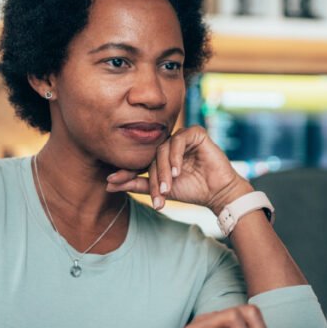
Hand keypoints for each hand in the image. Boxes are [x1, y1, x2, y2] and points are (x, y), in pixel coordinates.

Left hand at [106, 125, 250, 213]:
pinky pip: (179, 140)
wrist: (218, 193)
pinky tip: (178, 171)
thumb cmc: (192, 190)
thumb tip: (108, 184)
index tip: (111, 181)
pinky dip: (176, 156)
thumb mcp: (159, 190)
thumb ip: (135, 184)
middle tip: (158, 195)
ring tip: (168, 186)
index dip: (127, 171)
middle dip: (153, 177)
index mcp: (160, 155)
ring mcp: (183, 137)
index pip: (140, 160)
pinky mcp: (196, 132)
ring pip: (163, 148)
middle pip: (152, 156)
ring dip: (164, 169)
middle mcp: (170, 144)